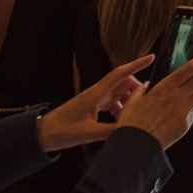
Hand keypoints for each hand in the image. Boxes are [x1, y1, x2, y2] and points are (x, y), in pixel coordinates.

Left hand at [39, 54, 156, 149]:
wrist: (42, 134)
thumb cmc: (62, 130)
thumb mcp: (87, 133)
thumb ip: (110, 131)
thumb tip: (131, 130)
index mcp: (96, 93)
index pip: (119, 74)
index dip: (136, 64)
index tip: (151, 57)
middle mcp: (97, 93)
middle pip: (123, 83)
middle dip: (136, 89)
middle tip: (147, 100)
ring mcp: (95, 100)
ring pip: (119, 94)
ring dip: (128, 102)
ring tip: (137, 113)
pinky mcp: (92, 108)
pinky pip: (112, 104)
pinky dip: (120, 110)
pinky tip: (122, 121)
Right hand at [110, 48, 192, 150]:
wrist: (135, 147)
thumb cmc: (131, 123)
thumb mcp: (133, 102)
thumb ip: (142, 91)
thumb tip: (146, 86)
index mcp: (165, 87)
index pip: (190, 67)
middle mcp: (178, 97)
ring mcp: (184, 111)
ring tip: (189, 94)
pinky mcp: (185, 125)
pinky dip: (188, 112)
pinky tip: (178, 115)